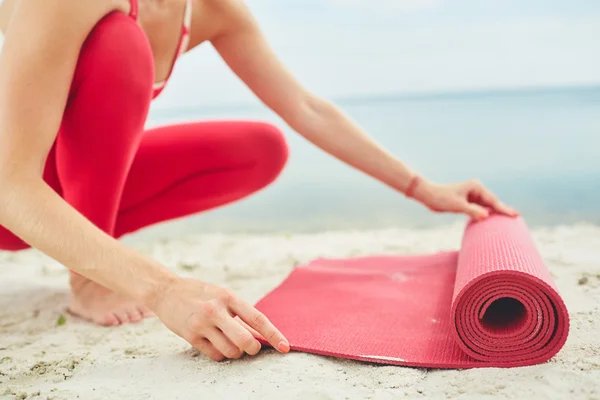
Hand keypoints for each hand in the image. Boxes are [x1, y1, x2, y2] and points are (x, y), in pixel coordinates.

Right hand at [151, 276, 289, 360]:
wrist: (166, 291)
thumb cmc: (199, 294)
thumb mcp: (221, 295)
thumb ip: (239, 312)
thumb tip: (260, 334)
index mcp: (229, 297)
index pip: (257, 318)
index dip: (273, 334)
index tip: (285, 346)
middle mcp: (216, 310)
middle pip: (245, 341)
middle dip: (252, 349)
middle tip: (251, 348)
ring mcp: (202, 324)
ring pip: (231, 351)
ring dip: (235, 353)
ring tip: (228, 342)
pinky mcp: (190, 336)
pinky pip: (215, 355)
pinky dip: (220, 354)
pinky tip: (215, 344)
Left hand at [411, 178, 518, 220]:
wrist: (428, 195)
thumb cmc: (441, 198)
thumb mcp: (457, 206)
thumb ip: (472, 211)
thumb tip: (486, 216)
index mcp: (476, 187)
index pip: (492, 200)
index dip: (503, 209)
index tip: (515, 215)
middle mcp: (476, 189)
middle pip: (492, 202)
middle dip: (502, 210)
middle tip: (516, 217)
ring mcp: (472, 194)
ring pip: (487, 205)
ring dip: (495, 212)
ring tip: (508, 218)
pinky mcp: (468, 200)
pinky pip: (480, 208)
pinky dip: (486, 213)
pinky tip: (492, 219)